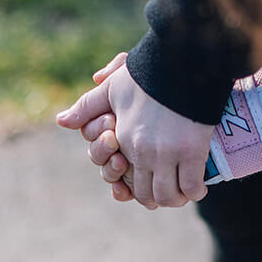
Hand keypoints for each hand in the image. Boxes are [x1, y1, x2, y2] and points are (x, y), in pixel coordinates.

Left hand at [57, 55, 211, 207]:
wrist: (181, 62)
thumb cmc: (146, 74)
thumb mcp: (111, 89)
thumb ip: (87, 107)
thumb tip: (61, 121)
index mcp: (123, 140)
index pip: (121, 179)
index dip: (132, 190)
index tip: (145, 191)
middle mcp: (142, 152)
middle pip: (146, 194)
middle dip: (155, 199)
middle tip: (168, 195)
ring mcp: (167, 154)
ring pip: (168, 195)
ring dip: (175, 199)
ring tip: (183, 194)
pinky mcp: (192, 151)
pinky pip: (191, 186)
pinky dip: (195, 192)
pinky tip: (199, 188)